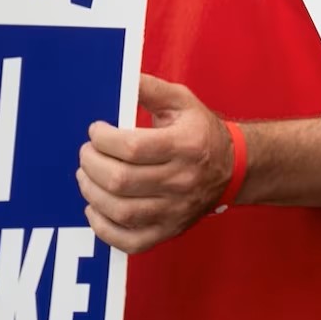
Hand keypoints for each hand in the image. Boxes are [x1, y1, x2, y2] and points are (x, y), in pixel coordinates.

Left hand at [77, 74, 229, 253]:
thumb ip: (150, 89)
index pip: (133, 148)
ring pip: (121, 211)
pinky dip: (104, 229)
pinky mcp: (170, 231)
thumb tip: (121, 77)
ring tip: (86, 177)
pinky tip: (95, 209)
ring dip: (92, 193)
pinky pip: (130, 241)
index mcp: (186, 146)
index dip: (104, 139)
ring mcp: (176, 211)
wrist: (234, 168)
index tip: (96, 130)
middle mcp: (182, 181)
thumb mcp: (183, 102)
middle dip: (91, 164)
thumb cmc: (201, 132)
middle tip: (86, 153)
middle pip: (121, 180)